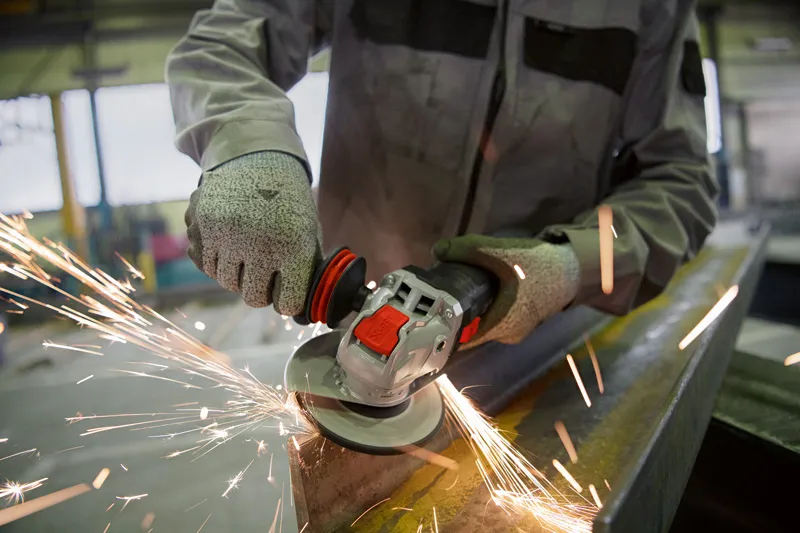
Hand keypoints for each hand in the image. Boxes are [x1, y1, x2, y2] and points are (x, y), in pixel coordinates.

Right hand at [185, 151, 320, 313]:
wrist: (256, 158)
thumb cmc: (288, 202)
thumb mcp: (308, 231)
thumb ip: (305, 269)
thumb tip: (302, 310)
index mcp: (294, 246)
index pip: (288, 302)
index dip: (287, 301)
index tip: (286, 295)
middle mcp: (260, 243)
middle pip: (253, 298)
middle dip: (260, 291)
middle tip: (264, 274)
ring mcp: (228, 235)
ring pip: (227, 283)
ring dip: (237, 275)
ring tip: (247, 254)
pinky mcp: (203, 226)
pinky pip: (206, 265)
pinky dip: (217, 261)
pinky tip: (229, 243)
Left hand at [433, 235, 579, 346]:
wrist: (573, 267)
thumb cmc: (538, 264)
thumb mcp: (500, 251)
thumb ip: (467, 250)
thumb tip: (436, 251)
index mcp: (502, 324)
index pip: (462, 339)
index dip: (442, 328)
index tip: (425, 314)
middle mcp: (508, 333)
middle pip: (471, 330)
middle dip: (453, 315)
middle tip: (433, 297)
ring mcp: (517, 328)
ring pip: (484, 322)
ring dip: (469, 310)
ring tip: (450, 292)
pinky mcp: (522, 319)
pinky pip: (496, 317)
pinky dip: (484, 307)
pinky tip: (474, 291)